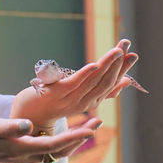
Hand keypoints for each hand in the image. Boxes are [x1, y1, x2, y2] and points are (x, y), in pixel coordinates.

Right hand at [0, 115, 99, 162]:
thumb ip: (9, 127)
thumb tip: (28, 126)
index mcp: (21, 148)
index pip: (53, 144)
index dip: (73, 137)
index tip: (90, 129)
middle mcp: (28, 157)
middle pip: (61, 150)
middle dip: (81, 138)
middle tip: (98, 123)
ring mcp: (27, 159)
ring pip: (57, 152)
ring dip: (74, 141)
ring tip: (89, 127)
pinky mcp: (24, 157)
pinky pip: (50, 152)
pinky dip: (63, 143)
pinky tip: (69, 134)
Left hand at [11, 39, 138, 127]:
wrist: (29, 117)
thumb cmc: (56, 102)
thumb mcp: (81, 96)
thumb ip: (104, 91)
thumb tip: (127, 81)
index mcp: (92, 102)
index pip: (112, 84)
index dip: (123, 69)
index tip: (133, 54)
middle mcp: (84, 103)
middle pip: (106, 82)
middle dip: (118, 63)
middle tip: (126, 45)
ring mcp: (69, 100)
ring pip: (93, 82)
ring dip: (106, 65)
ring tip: (117, 50)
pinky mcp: (54, 95)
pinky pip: (73, 84)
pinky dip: (85, 74)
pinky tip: (94, 64)